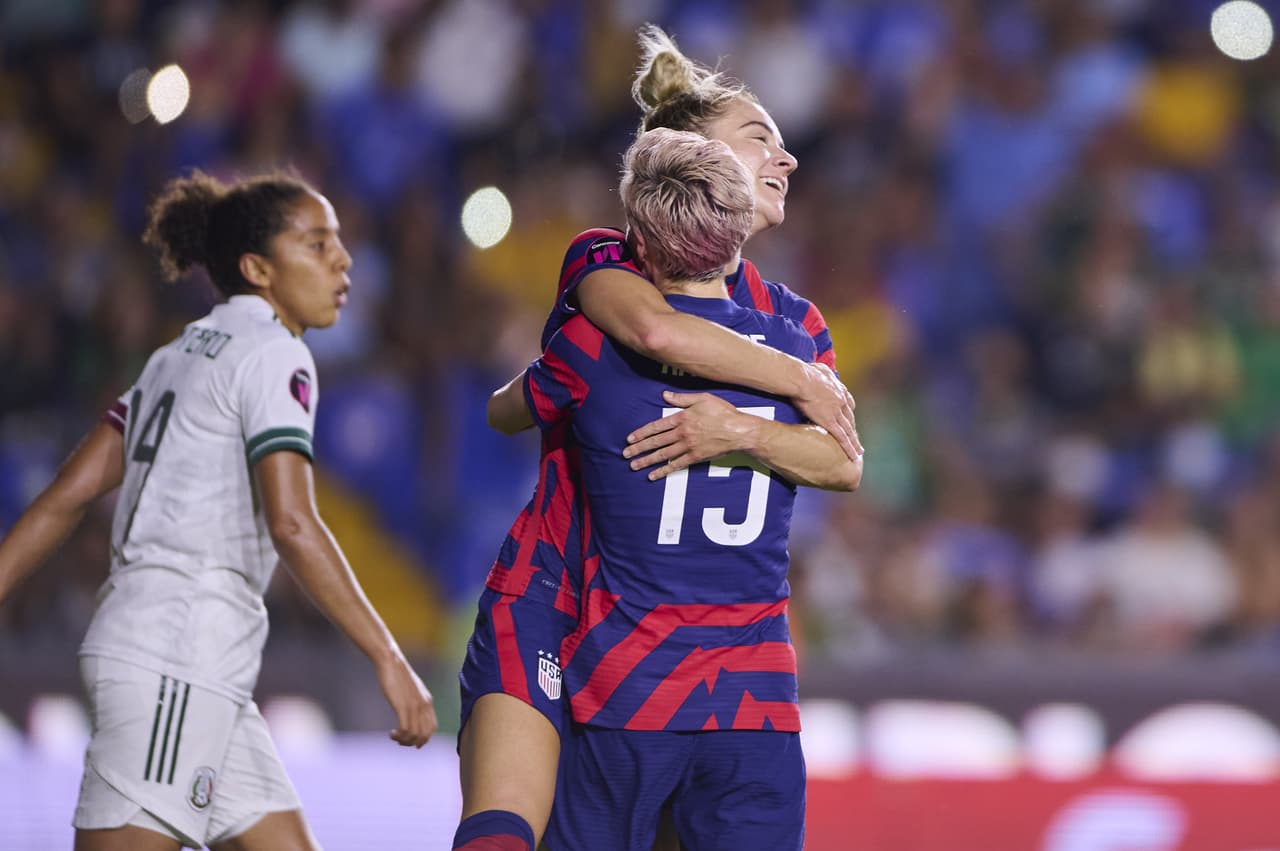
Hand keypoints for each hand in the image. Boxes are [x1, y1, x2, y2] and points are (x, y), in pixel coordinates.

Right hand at [375, 654, 437, 747]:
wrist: (391, 662)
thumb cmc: (398, 675)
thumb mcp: (412, 689)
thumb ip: (415, 700)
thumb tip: (413, 711)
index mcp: (428, 702)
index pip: (432, 728)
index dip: (424, 739)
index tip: (412, 742)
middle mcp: (424, 705)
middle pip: (425, 734)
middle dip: (413, 743)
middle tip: (400, 741)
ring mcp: (414, 706)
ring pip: (415, 735)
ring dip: (404, 741)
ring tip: (394, 737)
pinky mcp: (402, 706)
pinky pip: (405, 729)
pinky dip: (398, 736)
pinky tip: (391, 733)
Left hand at [624, 391, 755, 479]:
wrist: (739, 430)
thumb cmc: (723, 413)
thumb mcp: (703, 398)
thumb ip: (682, 398)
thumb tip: (665, 395)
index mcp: (682, 418)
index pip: (656, 426)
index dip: (641, 433)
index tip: (630, 439)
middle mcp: (682, 433)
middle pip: (656, 442)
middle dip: (639, 448)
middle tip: (625, 454)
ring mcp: (688, 446)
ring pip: (663, 454)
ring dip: (647, 460)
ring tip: (634, 466)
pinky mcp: (695, 457)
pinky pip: (676, 465)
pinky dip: (663, 471)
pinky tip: (653, 475)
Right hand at [795, 362, 861, 459]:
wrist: (803, 379)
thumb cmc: (807, 373)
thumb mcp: (820, 368)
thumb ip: (824, 372)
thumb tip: (821, 370)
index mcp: (838, 390)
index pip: (848, 403)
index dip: (848, 412)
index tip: (849, 417)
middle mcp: (841, 402)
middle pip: (850, 419)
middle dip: (853, 429)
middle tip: (856, 438)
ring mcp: (837, 413)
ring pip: (849, 431)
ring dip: (855, 442)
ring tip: (859, 451)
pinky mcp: (830, 422)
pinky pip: (842, 438)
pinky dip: (849, 447)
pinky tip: (853, 456)